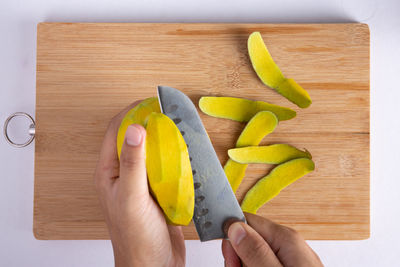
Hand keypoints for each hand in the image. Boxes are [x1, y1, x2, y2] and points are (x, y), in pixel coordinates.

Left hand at [94, 103, 184, 266]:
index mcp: (109, 172)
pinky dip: (176, 158)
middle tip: (169, 114)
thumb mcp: (131, 197)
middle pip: (136, 139)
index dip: (131, 113)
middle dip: (151, 123)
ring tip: (180, 130)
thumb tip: (136, 128)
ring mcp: (142, 183)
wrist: (154, 265)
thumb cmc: (136, 238)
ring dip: (165, 140)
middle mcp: (124, 174)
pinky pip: (167, 168)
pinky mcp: (159, 191)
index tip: (150, 102)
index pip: (116, 131)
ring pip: (153, 152)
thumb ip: (133, 163)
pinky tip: (187, 154)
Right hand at [222, 213, 322, 266]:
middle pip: (247, 241)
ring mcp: (289, 259)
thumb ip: (255, 251)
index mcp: (285, 239)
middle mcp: (287, 245)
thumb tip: (236, 227)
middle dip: (239, 261)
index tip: (232, 261)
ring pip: (252, 258)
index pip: (245, 222)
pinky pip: (262, 266)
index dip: (233, 241)